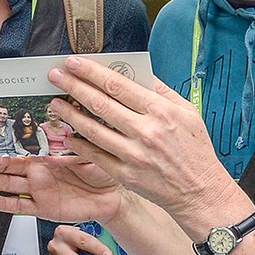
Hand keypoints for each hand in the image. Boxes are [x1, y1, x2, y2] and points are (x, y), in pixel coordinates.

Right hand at [0, 153, 125, 224]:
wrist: (111, 197)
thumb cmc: (103, 174)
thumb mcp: (91, 157)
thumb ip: (74, 153)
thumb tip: (61, 147)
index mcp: (50, 160)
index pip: (27, 155)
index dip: (13, 154)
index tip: (0, 151)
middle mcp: (41, 175)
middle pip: (15, 170)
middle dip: (0, 166)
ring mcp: (41, 192)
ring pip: (13, 187)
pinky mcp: (44, 208)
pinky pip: (22, 207)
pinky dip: (6, 204)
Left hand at [40, 58, 235, 218]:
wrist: (200, 192)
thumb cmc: (195, 150)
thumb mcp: (187, 112)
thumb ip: (162, 90)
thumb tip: (138, 71)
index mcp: (161, 111)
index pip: (118, 85)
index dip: (92, 72)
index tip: (73, 63)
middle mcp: (146, 131)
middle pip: (100, 104)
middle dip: (73, 86)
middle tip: (54, 76)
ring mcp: (134, 155)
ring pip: (92, 130)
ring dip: (70, 114)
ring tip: (55, 103)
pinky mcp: (125, 175)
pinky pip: (95, 156)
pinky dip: (79, 144)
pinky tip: (67, 134)